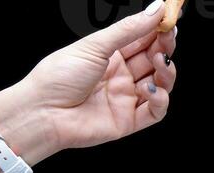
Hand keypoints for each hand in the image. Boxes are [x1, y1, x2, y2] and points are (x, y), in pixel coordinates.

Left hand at [0, 3, 177, 163]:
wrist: (43, 111)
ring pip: (160, 84)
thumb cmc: (59, 76)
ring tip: (160, 61)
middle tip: (168, 37)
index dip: (158, 30)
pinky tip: (149, 89)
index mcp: (111, 55)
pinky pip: (156, 111)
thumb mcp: (95, 45)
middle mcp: (121, 76)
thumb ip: (128, 30)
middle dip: (165, 48)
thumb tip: (155, 9)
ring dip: (166, 71)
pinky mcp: (129, 121)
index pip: (142, 40)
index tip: (169, 19)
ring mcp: (126, 98)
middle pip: (154, 60)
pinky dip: (159, 99)